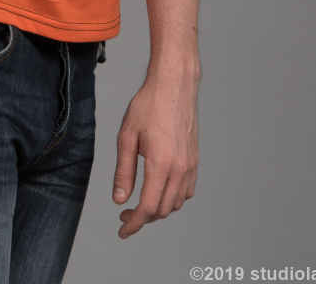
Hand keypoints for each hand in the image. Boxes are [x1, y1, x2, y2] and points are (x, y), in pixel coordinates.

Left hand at [111, 70, 198, 237]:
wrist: (174, 84)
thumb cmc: (147, 106)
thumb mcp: (126, 137)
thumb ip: (123, 171)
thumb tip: (120, 200)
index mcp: (161, 164)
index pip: (148, 208)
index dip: (134, 224)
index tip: (122, 231)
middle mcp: (180, 169)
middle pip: (163, 210)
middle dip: (143, 218)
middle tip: (125, 214)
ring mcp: (190, 165)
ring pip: (176, 203)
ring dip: (158, 210)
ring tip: (140, 204)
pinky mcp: (195, 159)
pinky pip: (187, 191)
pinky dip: (173, 199)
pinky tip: (159, 191)